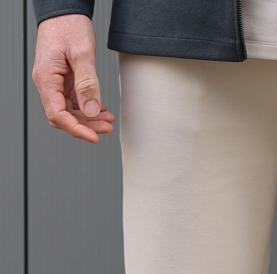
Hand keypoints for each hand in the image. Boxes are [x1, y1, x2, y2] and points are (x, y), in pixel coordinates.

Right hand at [32, 14, 115, 143]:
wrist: (65, 10)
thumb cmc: (69, 25)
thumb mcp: (82, 53)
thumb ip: (87, 84)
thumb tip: (91, 111)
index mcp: (47, 78)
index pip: (57, 115)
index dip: (76, 129)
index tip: (94, 137)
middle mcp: (48, 83)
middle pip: (64, 117)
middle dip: (86, 125)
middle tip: (107, 128)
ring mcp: (56, 83)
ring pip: (70, 111)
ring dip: (89, 119)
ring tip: (108, 120)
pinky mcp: (64, 81)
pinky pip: (74, 101)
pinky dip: (88, 108)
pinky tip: (102, 111)